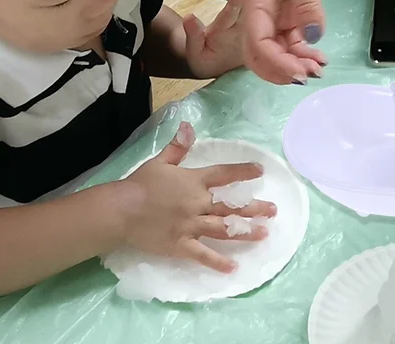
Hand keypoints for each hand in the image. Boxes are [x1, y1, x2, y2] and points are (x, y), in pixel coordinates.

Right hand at [119, 122, 273, 270]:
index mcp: (194, 181)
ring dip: (245, 232)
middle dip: (254, 208)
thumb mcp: (160, 161)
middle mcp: (197, 203)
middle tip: (273, 210)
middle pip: (231, 205)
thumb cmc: (140, 184)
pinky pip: (203, 255)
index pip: (224, 174)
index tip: (260, 171)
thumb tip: (188, 125)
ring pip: (223, 229)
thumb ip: (178, 146)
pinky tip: (233, 269)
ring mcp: (190, 226)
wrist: (121, 210)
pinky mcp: (180, 246)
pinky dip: (217, 262)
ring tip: (264, 233)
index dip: (243, 171)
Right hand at [238, 0, 328, 83]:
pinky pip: (288, 38)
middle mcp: (259, 11)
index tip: (300, 73)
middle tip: (310, 74)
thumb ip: (307, 4)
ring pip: (275, 49)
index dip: (276, 64)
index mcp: (255, 1)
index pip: (257, 44)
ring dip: (293, 63)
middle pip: (260, 53)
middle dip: (281, 70)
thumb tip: (312, 38)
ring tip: (318, 67)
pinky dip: (300, 50)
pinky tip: (316, 56)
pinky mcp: (285, 10)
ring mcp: (272, 12)